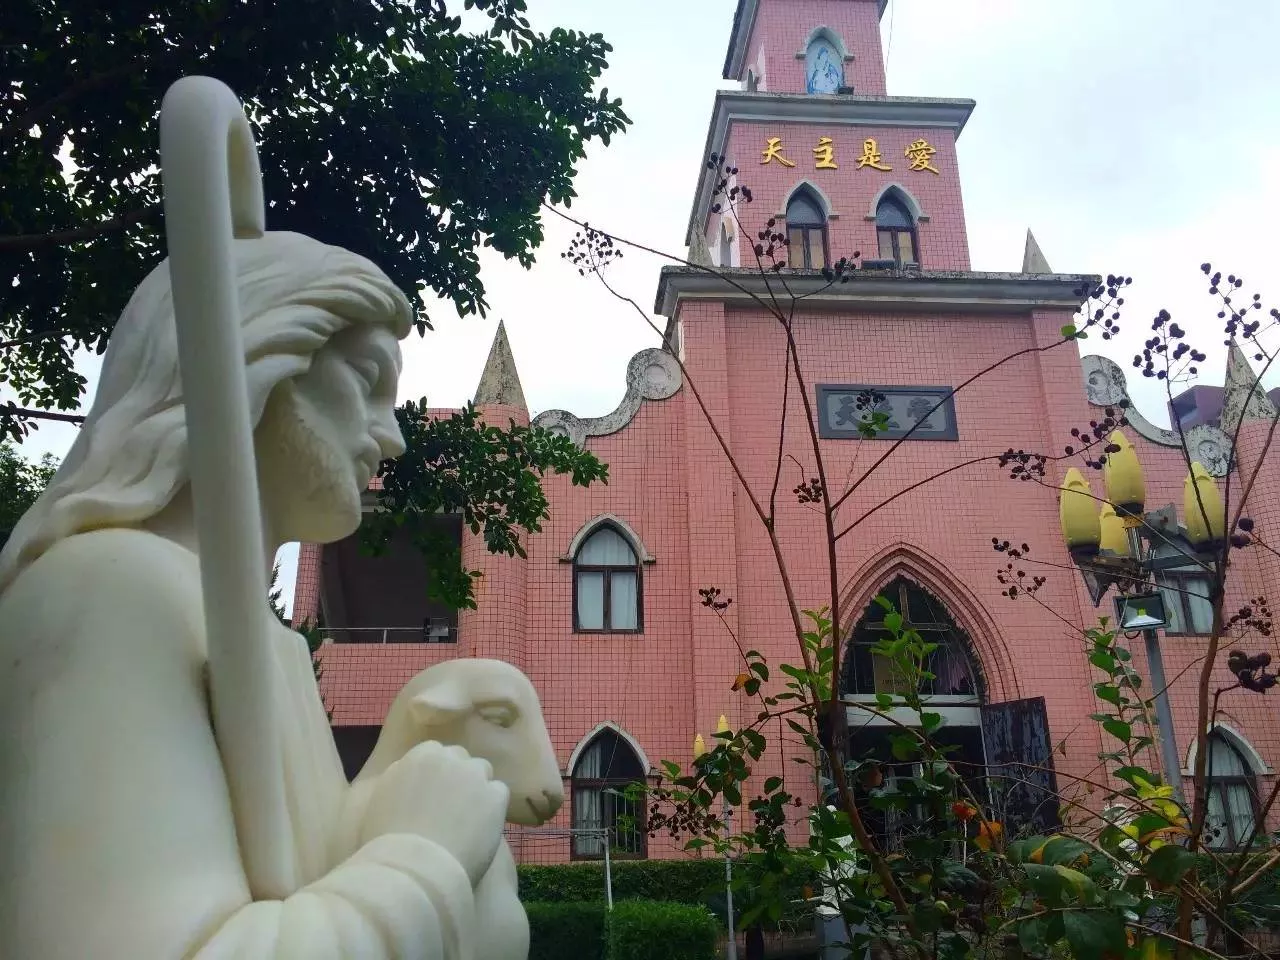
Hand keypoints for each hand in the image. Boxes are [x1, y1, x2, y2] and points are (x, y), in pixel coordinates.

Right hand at [361, 741, 508, 885]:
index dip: (436, 776)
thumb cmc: (387, 843)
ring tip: (469, 821)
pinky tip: (482, 830)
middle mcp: (448, 758)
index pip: (436, 753)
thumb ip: (400, 780)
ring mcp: (474, 774)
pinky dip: (493, 809)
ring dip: (477, 790)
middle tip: (453, 808)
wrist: (414, 868)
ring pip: (483, 773)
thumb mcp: (382, 801)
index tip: (434, 796)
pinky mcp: (495, 795)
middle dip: (458, 778)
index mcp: (418, 756)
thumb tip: (411, 778)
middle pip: (461, 760)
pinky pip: (498, 794)